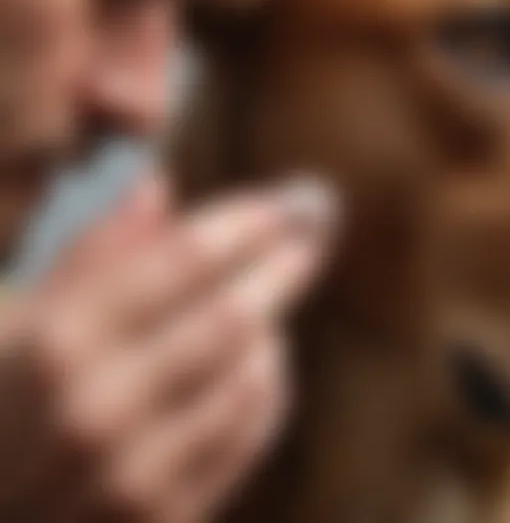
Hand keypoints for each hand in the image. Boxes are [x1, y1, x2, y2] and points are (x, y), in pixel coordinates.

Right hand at [0, 174, 333, 521]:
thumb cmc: (2, 404)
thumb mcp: (18, 320)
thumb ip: (90, 254)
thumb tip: (157, 185)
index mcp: (58, 341)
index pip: (184, 261)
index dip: (249, 225)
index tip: (288, 206)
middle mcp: (98, 407)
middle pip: (232, 315)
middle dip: (285, 264)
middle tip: (315, 233)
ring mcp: (134, 474)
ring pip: (252, 376)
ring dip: (272, 330)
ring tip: (266, 303)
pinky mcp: (165, 519)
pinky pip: (249, 435)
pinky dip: (265, 388)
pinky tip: (259, 364)